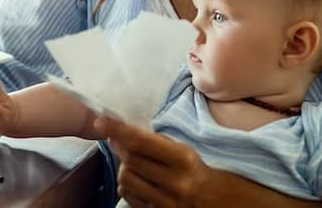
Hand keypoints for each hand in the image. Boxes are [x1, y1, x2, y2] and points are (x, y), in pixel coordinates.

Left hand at [96, 116, 214, 207]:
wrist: (221, 204)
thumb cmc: (203, 173)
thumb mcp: (188, 153)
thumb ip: (161, 145)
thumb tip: (126, 132)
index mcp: (184, 160)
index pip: (142, 142)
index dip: (118, 130)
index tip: (101, 121)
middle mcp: (175, 183)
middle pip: (130, 160)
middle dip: (118, 145)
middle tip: (114, 138)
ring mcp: (166, 203)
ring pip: (126, 180)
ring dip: (123, 168)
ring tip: (132, 163)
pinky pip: (129, 197)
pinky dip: (127, 186)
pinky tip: (138, 180)